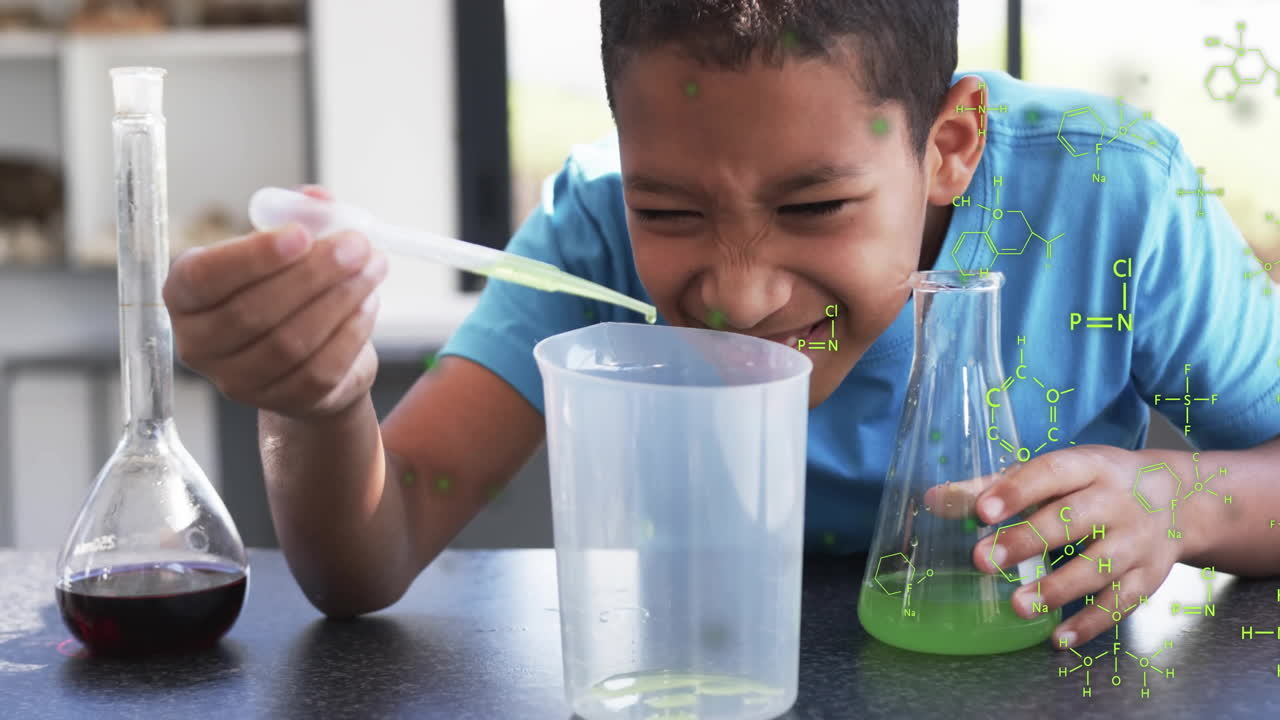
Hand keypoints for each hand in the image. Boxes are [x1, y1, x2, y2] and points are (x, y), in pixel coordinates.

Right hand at [164, 186, 388, 418]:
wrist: (311, 355)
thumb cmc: (288, 290)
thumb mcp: (289, 248)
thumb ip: (299, 217)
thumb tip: (318, 200)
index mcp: (185, 296)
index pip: (203, 278)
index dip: (252, 257)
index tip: (301, 234)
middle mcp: (200, 344)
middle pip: (253, 311)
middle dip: (314, 273)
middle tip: (357, 244)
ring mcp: (239, 381)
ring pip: (291, 341)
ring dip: (341, 298)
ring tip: (372, 267)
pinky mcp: (284, 401)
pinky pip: (321, 366)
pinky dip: (352, 330)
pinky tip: (368, 302)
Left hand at [968, 445, 1187, 647]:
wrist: (1183, 500)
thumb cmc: (1097, 483)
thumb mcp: (1055, 472)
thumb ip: (994, 486)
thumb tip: (933, 500)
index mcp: (1089, 466)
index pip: (1051, 473)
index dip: (1016, 491)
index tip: (982, 511)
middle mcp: (1117, 501)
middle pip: (1072, 521)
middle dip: (1026, 541)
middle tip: (983, 562)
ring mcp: (1137, 541)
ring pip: (1099, 566)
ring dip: (1057, 588)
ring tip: (1017, 606)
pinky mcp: (1149, 576)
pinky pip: (1122, 603)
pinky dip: (1091, 623)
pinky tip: (1059, 638)